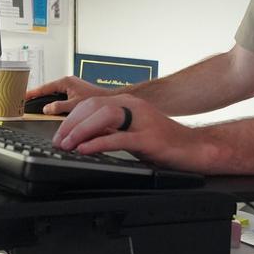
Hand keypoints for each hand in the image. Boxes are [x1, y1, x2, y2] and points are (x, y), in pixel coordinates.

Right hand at [25, 75, 111, 114]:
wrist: (109, 99)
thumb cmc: (95, 99)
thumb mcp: (74, 105)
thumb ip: (58, 107)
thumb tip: (46, 109)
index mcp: (66, 82)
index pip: (44, 87)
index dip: (33, 93)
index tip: (23, 96)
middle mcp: (68, 82)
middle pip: (48, 89)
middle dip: (37, 95)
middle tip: (25, 101)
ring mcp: (71, 86)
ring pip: (54, 92)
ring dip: (46, 98)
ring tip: (35, 103)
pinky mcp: (74, 91)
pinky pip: (59, 95)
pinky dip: (53, 100)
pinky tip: (50, 107)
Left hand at [51, 94, 215, 172]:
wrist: (194, 148)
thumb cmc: (165, 142)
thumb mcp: (132, 132)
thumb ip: (111, 130)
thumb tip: (84, 137)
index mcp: (129, 103)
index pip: (92, 104)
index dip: (71, 118)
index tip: (59, 134)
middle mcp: (134, 107)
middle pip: (94, 107)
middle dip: (71, 124)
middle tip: (58, 141)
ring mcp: (142, 121)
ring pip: (103, 117)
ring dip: (80, 131)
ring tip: (67, 145)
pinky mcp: (149, 138)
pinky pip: (119, 138)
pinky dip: (98, 143)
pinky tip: (85, 150)